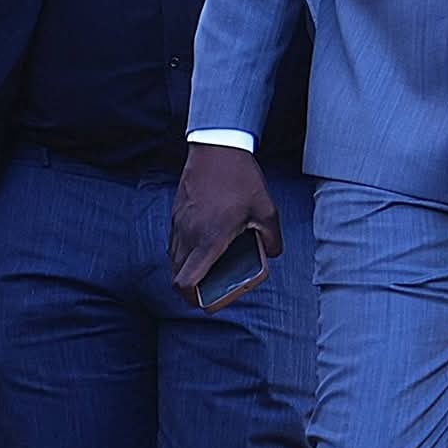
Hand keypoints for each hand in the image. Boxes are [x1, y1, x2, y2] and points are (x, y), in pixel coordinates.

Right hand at [170, 142, 281, 298]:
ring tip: (210, 266)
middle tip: (210, 288)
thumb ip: (271, 238)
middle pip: (177, 275)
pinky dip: (185, 251)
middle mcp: (188, 235)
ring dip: (187, 268)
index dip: (192, 299)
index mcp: (209, 240)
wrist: (216, 147)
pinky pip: (175, 241)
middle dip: (191, 288)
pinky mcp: (176, 213)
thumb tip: (272, 254)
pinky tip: (206, 242)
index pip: (186, 282)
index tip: (205, 301)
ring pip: (174, 259)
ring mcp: (179, 224)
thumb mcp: (266, 210)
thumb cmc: (241, 178)